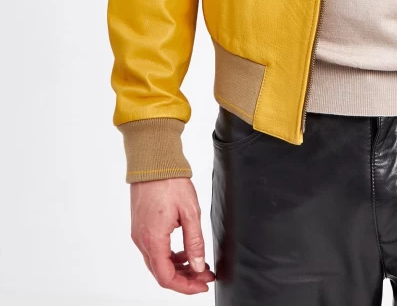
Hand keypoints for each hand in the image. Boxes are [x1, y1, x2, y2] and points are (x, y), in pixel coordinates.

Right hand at [130, 177, 215, 293]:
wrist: (153, 161)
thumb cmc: (170, 182)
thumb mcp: (190, 212)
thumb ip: (194, 242)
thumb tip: (197, 266)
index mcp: (153, 240)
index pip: (166, 277)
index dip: (185, 286)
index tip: (203, 284)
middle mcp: (142, 241)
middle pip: (161, 273)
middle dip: (185, 278)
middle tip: (205, 275)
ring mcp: (139, 234)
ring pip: (157, 262)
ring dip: (178, 267)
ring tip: (198, 263)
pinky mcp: (141, 227)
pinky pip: (154, 250)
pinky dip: (169, 255)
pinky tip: (184, 250)